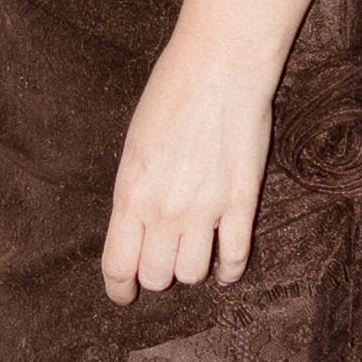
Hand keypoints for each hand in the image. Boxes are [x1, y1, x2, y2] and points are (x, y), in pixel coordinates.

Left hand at [100, 17, 279, 304]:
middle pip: (157, 276)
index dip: (120, 288)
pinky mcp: (242, 202)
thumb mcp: (134, 146)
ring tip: (193, 256)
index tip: (124, 294)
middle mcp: (165, 210)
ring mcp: (206, 209)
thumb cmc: (170, 95)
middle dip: (156, 275)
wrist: (219, 67)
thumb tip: (134, 229)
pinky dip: (230, 270)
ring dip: (191, 270)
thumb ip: (133, 192)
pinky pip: (236, 257)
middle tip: (162, 262)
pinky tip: (226, 267)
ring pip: (193, 274)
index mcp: (131, 194)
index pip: (119, 265)